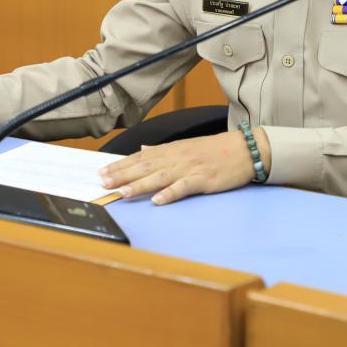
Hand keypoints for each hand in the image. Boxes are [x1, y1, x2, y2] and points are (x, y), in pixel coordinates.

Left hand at [98, 129, 271, 205]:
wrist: (244, 149)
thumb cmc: (215, 150)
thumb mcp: (186, 146)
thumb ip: (163, 150)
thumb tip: (142, 149)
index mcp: (172, 150)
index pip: (140, 157)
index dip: (120, 165)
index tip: (102, 171)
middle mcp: (177, 157)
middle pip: (145, 166)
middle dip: (123, 175)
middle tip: (103, 182)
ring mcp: (190, 168)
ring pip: (160, 176)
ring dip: (140, 184)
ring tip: (123, 192)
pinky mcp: (204, 179)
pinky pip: (184, 187)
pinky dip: (170, 193)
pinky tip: (158, 200)